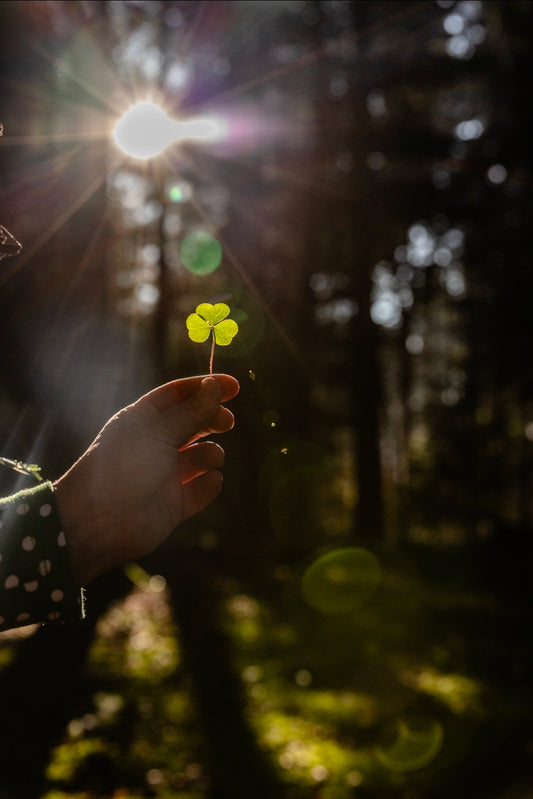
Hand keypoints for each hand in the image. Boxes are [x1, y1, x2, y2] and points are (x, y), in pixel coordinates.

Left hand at [54, 374, 238, 585]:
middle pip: (194, 423)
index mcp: (143, 419)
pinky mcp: (175, 503)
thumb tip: (215, 387)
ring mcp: (166, 474)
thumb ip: (191, 411)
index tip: (234, 386)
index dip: (206, 388)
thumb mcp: (159, 431)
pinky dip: (209, 484)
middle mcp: (155, 444)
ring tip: (208, 458)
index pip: (179, 395)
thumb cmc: (124, 466)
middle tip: (227, 422)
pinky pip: (202, 488)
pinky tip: (208, 481)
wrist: (99, 522)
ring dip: (211, 454)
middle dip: (213, 420)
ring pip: (202, 456)